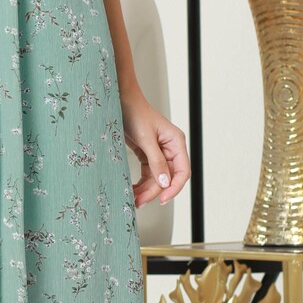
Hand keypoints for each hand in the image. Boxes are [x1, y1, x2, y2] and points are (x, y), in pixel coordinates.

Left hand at [119, 84, 190, 208]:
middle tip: (139, 202)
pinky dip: (141, 183)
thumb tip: (164, 182)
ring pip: (156, 178)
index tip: (162, 199)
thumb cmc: (135, 112)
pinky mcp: (147, 154)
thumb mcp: (145, 138)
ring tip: (133, 199)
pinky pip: (148, 173)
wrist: (120, 100)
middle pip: (167, 177)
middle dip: (154, 191)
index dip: (174, 188)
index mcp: (176, 142)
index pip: (182, 172)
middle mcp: (170, 149)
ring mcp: (159, 152)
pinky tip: (133, 190)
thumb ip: (156, 161)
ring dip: (146, 190)